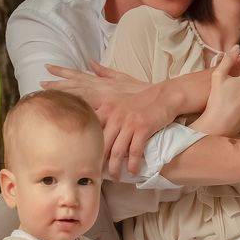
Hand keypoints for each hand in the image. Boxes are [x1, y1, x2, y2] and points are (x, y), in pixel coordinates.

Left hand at [44, 62, 175, 177]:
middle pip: (100, 144)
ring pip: (116, 151)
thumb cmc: (141, 94)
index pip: (88, 126)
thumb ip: (102, 74)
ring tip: (115, 177)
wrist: (165, 96)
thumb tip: (90, 62)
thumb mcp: (120, 82)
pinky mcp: (142, 129)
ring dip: (115, 168)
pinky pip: (134, 152)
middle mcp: (114, 114)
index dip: (81, 141)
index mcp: (105, 106)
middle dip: (97, 162)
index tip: (74, 154)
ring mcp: (128, 122)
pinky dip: (133, 164)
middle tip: (95, 174)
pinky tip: (132, 171)